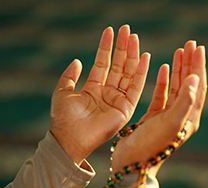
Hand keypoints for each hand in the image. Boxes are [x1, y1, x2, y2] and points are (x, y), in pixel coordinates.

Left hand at [50, 25, 150, 164]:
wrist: (69, 138)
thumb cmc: (63, 118)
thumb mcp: (63, 91)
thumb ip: (69, 76)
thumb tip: (77, 61)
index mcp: (92, 89)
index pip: (102, 63)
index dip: (106, 47)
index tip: (110, 31)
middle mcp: (106, 93)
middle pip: (118, 66)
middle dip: (122, 48)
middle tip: (126, 29)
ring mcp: (117, 101)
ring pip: (128, 74)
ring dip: (132, 56)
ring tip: (134, 37)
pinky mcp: (125, 109)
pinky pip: (137, 88)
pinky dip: (141, 73)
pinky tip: (145, 57)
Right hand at [111, 41, 207, 175]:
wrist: (131, 164)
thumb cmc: (150, 145)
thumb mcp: (170, 123)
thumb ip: (184, 100)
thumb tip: (195, 77)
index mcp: (189, 118)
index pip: (198, 87)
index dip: (198, 66)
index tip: (198, 48)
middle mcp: (180, 117)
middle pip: (188, 85)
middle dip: (190, 63)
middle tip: (189, 44)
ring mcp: (166, 117)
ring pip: (175, 88)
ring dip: (178, 69)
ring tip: (178, 51)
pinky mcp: (152, 119)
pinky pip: (161, 96)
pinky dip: (162, 82)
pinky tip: (162, 68)